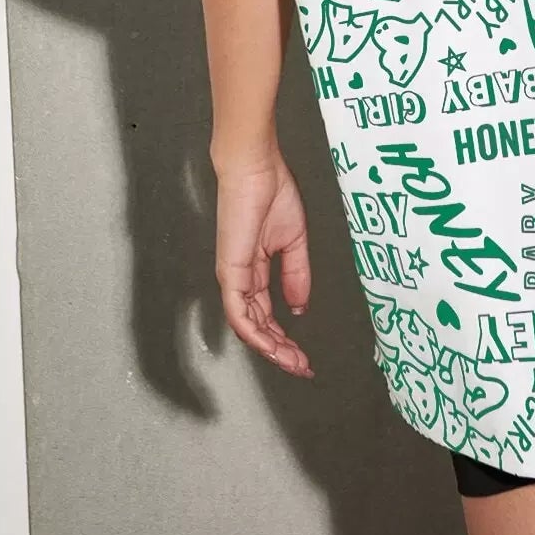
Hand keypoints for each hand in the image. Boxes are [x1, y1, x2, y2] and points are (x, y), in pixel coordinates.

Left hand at [214, 151, 313, 377]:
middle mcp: (241, 277)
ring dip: (270, 348)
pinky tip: (272, 345)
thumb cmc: (272, 191)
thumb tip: (299, 308)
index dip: (285, 337)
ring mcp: (233, 276)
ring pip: (247, 326)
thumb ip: (296, 276)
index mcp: (255, 268)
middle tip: (302, 366)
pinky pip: (238, 312)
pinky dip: (255, 333)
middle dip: (281, 350)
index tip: (304, 354)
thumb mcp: (294, 241)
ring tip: (293, 362)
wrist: (257, 168)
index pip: (266, 313)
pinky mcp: (230, 271)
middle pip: (258, 325)